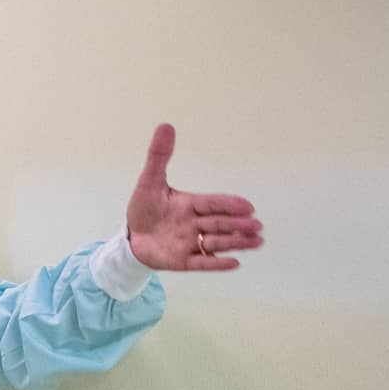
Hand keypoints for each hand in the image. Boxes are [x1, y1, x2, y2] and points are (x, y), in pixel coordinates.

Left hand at [126, 124, 263, 271]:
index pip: (212, 204)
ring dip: (236, 243)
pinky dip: (216, 264)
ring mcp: (190, 244)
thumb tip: (165, 125)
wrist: (131, 238)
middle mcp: (195, 224)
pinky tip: (235, 263)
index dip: (229, 205)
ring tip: (256, 242)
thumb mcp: (149, 182)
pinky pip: (201, 263)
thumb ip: (159, 157)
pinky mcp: (182, 261)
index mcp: (190, 205)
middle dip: (238, 225)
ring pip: (216, 243)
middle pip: (219, 224)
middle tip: (257, 226)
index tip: (248, 206)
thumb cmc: (144, 208)